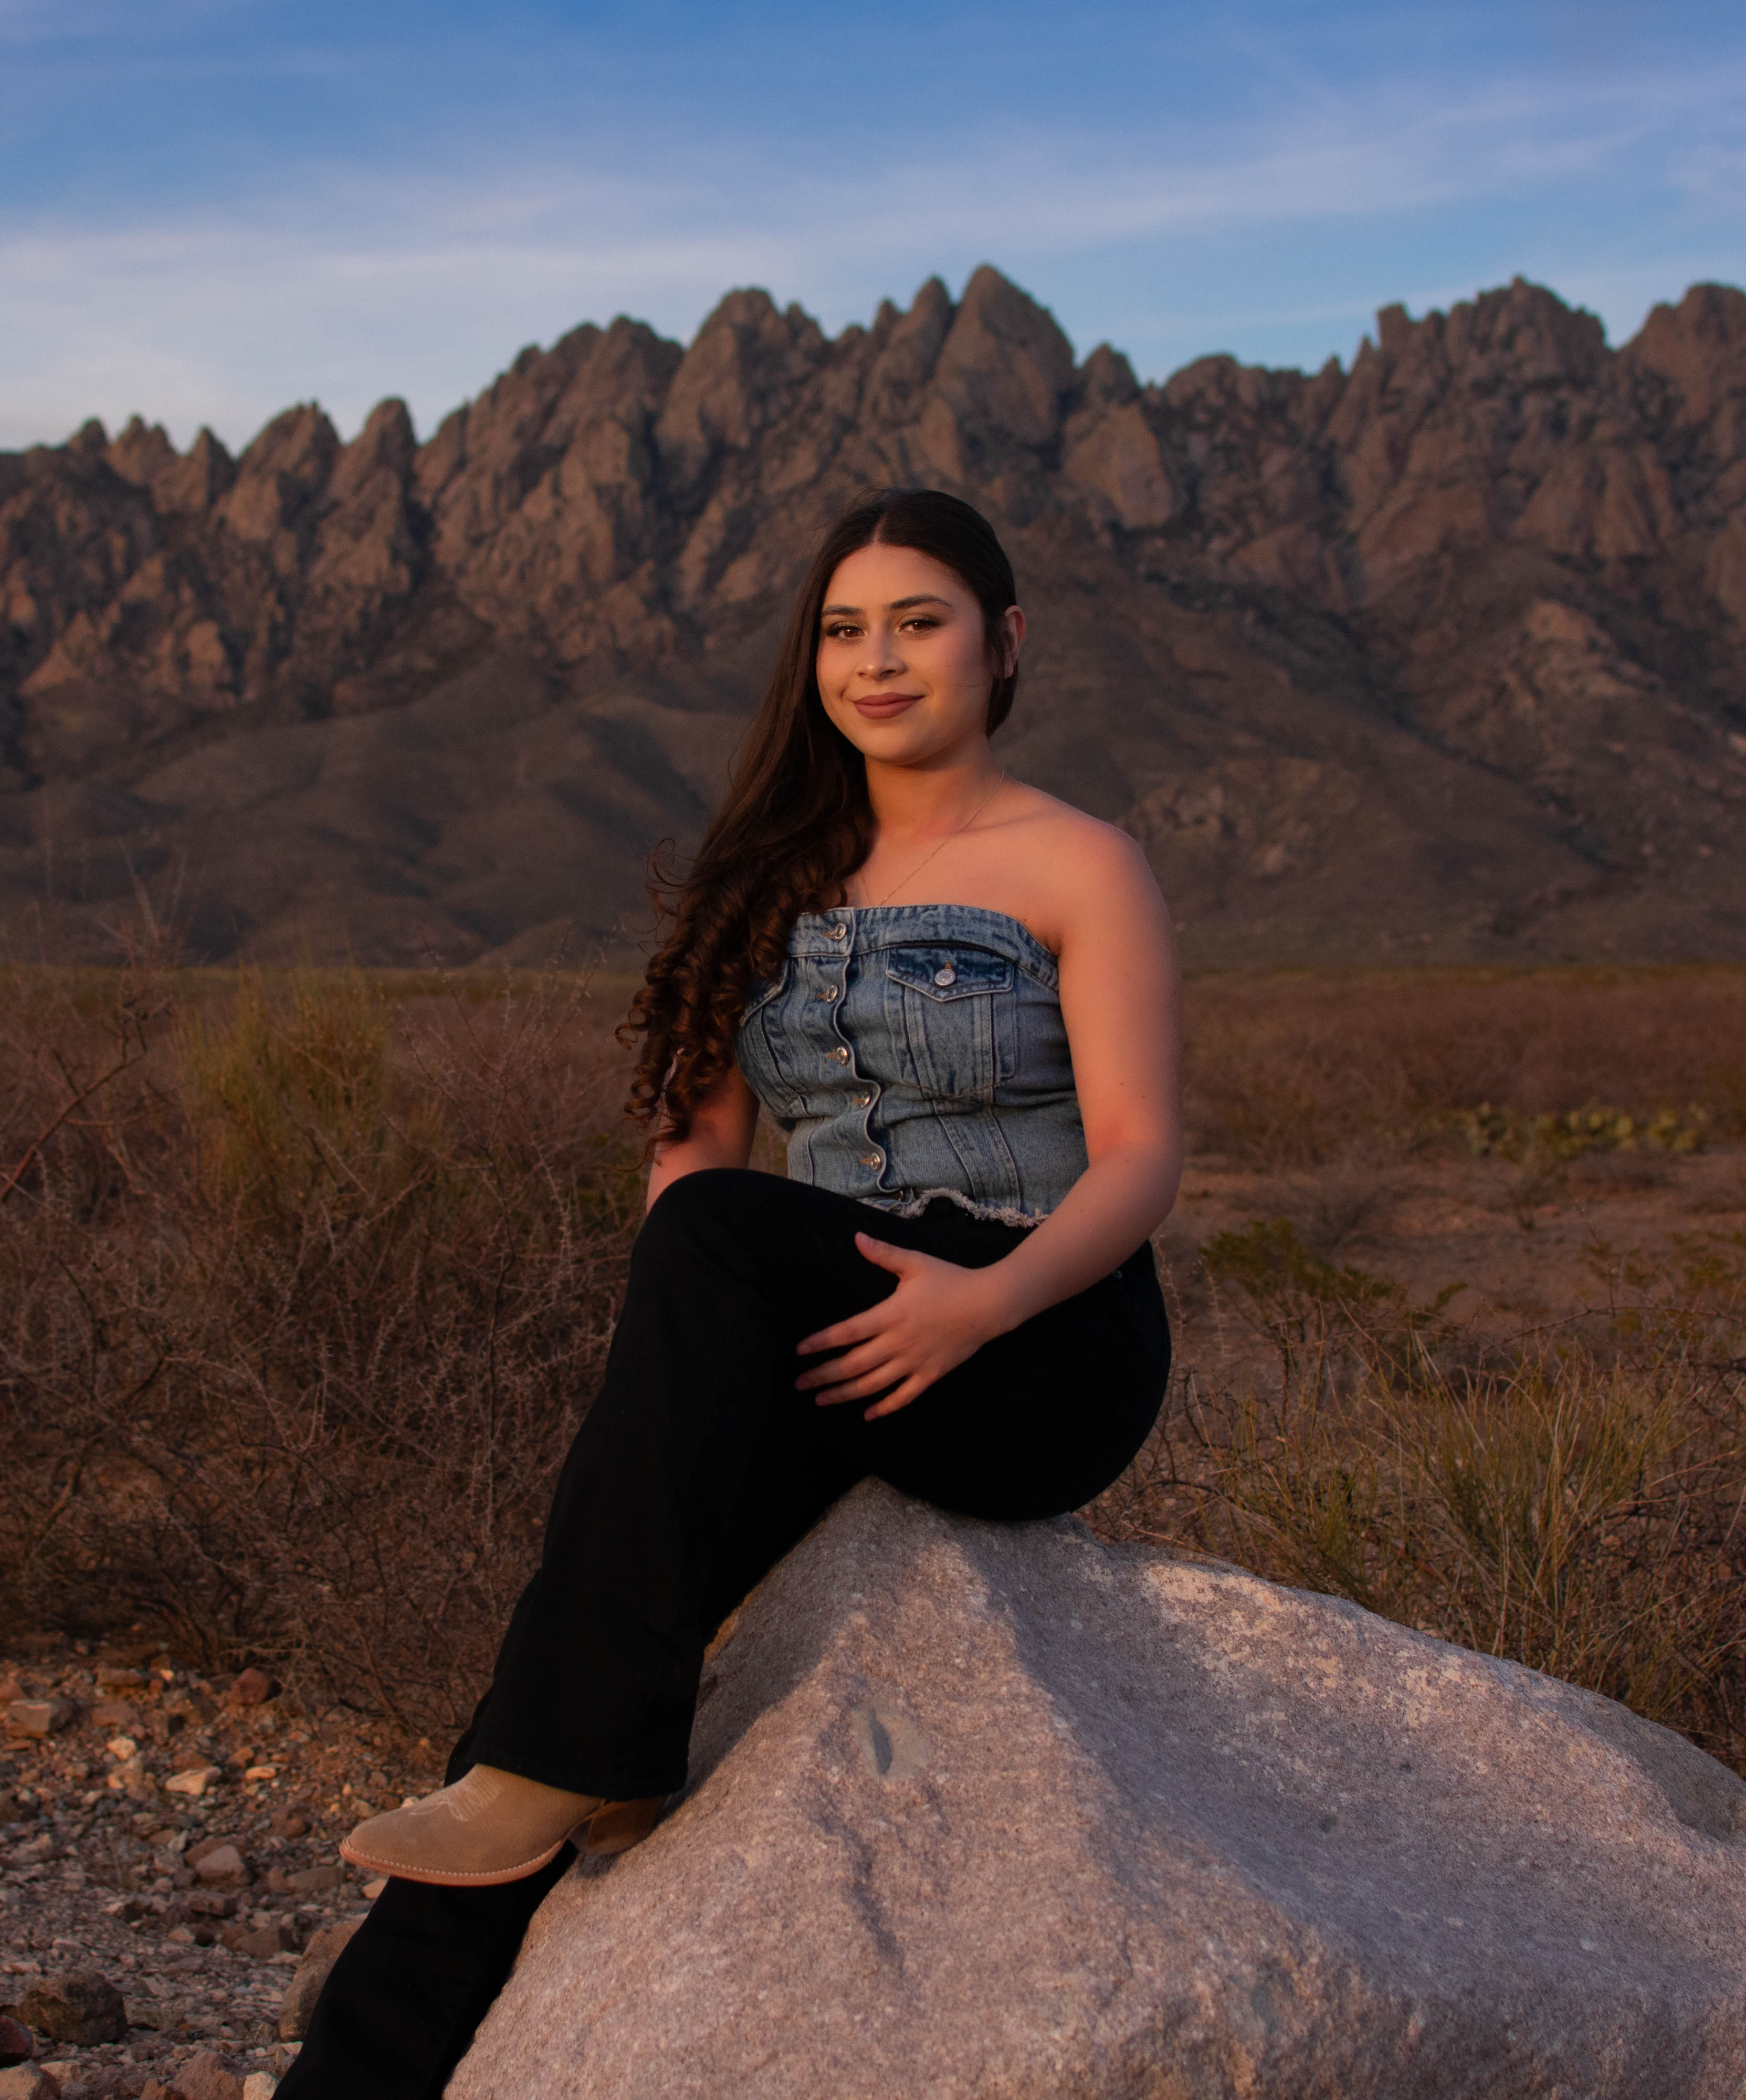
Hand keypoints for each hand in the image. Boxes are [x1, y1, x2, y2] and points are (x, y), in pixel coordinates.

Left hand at [795, 1233, 1008, 1418]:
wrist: (989, 1304)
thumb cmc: (951, 1280)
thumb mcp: (915, 1263)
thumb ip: (883, 1254)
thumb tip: (856, 1238)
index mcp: (890, 1314)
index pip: (846, 1332)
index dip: (820, 1343)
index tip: (799, 1351)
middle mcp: (897, 1343)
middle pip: (852, 1365)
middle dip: (822, 1376)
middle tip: (798, 1384)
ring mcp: (914, 1362)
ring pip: (872, 1385)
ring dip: (843, 1395)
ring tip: (820, 1400)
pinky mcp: (930, 1375)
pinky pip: (903, 1397)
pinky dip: (884, 1408)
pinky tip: (867, 1415)